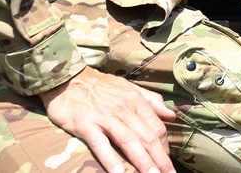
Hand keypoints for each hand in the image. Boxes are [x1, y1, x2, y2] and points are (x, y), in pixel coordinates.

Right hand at [40, 66, 176, 172]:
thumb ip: (151, 101)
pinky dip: (110, 160)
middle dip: (160, 160)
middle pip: (147, 137)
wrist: (68, 78)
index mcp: (136, 101)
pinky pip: (100, 145)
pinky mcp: (86, 125)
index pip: (157, 127)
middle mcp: (124, 109)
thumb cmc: (101, 86)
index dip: (164, 146)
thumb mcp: (129, 87)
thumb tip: (171, 115)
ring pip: (129, 142)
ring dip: (142, 162)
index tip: (167, 161)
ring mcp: (105, 117)